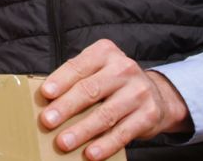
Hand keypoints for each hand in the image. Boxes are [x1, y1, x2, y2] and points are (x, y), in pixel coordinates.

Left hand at [38, 39, 191, 159]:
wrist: (157, 94)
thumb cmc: (113, 83)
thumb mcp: (96, 71)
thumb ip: (74, 81)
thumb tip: (45, 102)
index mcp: (105, 52)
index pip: (78, 66)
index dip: (60, 80)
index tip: (45, 94)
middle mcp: (124, 68)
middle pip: (90, 90)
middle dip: (66, 107)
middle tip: (47, 121)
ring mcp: (139, 91)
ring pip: (105, 114)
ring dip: (82, 130)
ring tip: (63, 142)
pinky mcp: (149, 114)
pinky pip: (123, 132)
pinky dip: (105, 145)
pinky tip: (90, 153)